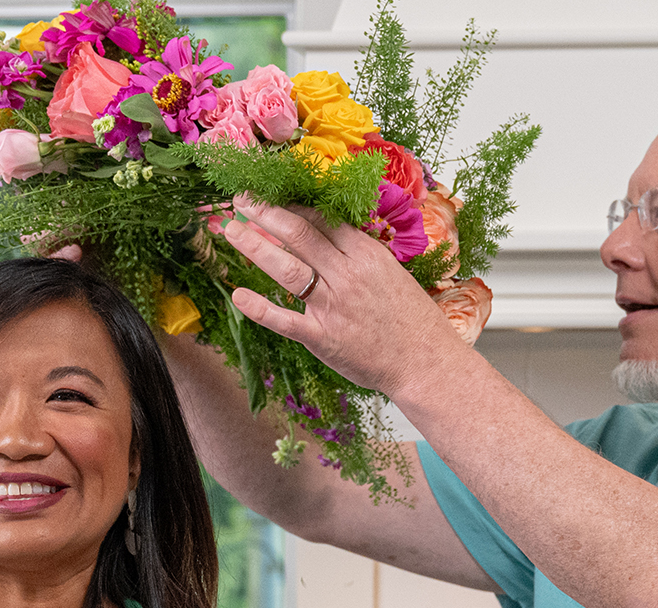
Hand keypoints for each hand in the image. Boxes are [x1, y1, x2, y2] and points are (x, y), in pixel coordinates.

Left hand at [222, 194, 467, 399]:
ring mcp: (333, 306)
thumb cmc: (410, 318)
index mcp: (366, 254)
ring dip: (255, 247)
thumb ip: (357, 254)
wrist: (426, 362)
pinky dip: (259, 308)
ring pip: (287, 268)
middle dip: (265, 213)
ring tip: (230, 231)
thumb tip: (325, 232)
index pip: (321, 218)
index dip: (289, 204)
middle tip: (241, 200)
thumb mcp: (390, 272)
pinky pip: (285, 319)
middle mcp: (347, 275)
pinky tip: (238, 295)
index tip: (269, 195)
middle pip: (299, 234)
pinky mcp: (323, 338)